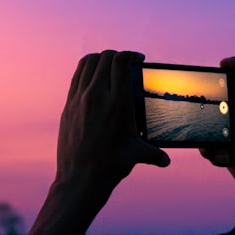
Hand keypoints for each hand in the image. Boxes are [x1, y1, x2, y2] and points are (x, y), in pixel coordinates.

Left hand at [56, 50, 169, 199]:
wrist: (80, 179)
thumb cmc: (112, 166)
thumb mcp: (137, 154)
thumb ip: (154, 153)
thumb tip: (165, 161)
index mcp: (118, 102)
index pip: (121, 61)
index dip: (131, 55)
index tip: (138, 59)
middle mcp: (97, 96)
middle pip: (105, 58)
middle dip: (117, 56)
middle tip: (125, 64)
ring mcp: (79, 99)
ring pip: (88, 62)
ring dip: (100, 60)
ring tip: (109, 67)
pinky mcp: (68, 105)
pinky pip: (77, 77)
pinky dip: (87, 71)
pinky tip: (95, 81)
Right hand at [201, 57, 234, 215]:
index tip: (223, 63)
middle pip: (221, 98)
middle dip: (209, 99)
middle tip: (201, 104)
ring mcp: (232, 134)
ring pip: (209, 124)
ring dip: (207, 133)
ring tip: (219, 147)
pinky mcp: (225, 151)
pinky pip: (209, 146)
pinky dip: (211, 152)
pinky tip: (224, 159)